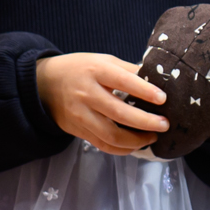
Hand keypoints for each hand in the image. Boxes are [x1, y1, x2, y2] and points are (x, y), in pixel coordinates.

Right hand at [36, 52, 168, 153]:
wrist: (44, 84)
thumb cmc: (82, 70)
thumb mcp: (104, 61)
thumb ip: (129, 70)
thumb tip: (160, 80)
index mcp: (96, 71)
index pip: (123, 81)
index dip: (144, 91)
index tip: (163, 99)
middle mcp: (86, 93)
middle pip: (119, 113)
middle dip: (146, 122)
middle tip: (164, 124)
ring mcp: (80, 114)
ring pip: (111, 135)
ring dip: (136, 140)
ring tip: (153, 137)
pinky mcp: (77, 130)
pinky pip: (103, 144)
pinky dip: (122, 148)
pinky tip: (136, 145)